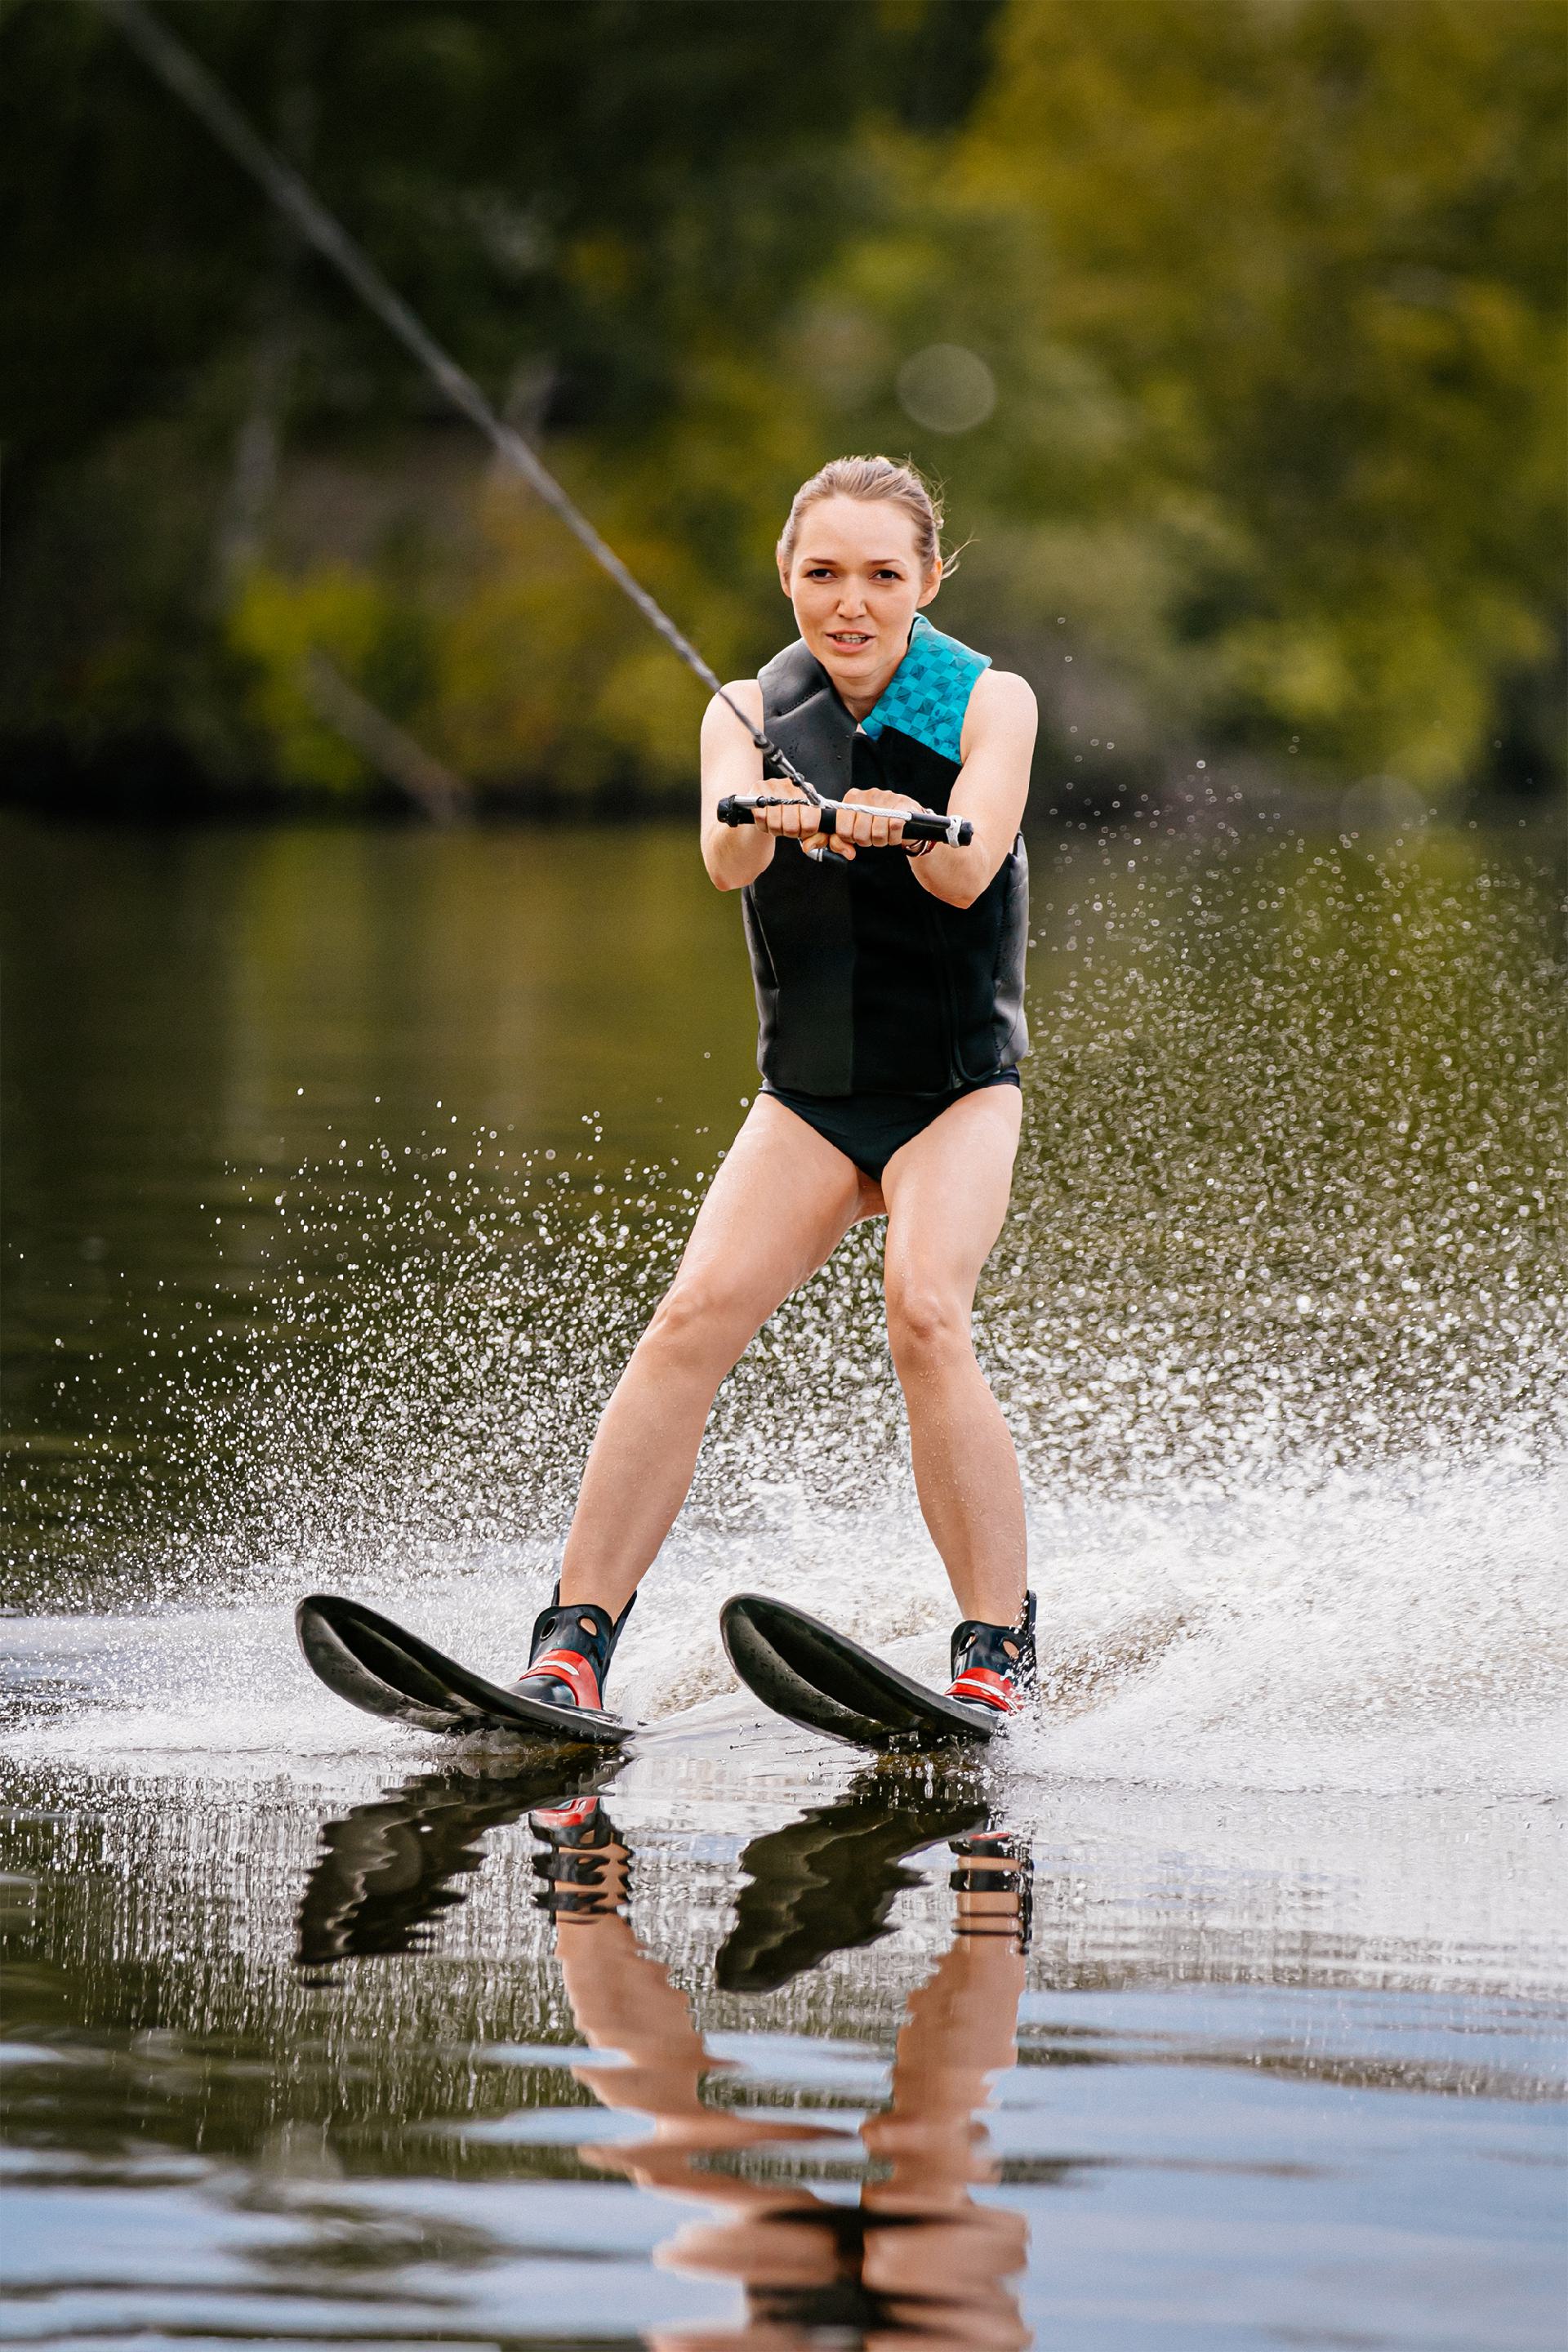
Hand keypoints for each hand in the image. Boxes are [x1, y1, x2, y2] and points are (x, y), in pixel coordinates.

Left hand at [808, 786, 925, 862]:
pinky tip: (894, 832)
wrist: (907, 823)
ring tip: (883, 834)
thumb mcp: (852, 832)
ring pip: (876, 832)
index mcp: (852, 799)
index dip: (849, 837)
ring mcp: (885, 798)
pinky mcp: (902, 805)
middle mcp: (867, 795)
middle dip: (866, 840)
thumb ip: (832, 839)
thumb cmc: (877, 825)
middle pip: (858, 832)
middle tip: (871, 835)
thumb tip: (808, 846)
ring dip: (881, 840)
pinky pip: (893, 829)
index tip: (856, 835)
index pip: (841, 825)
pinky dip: (894, 837)